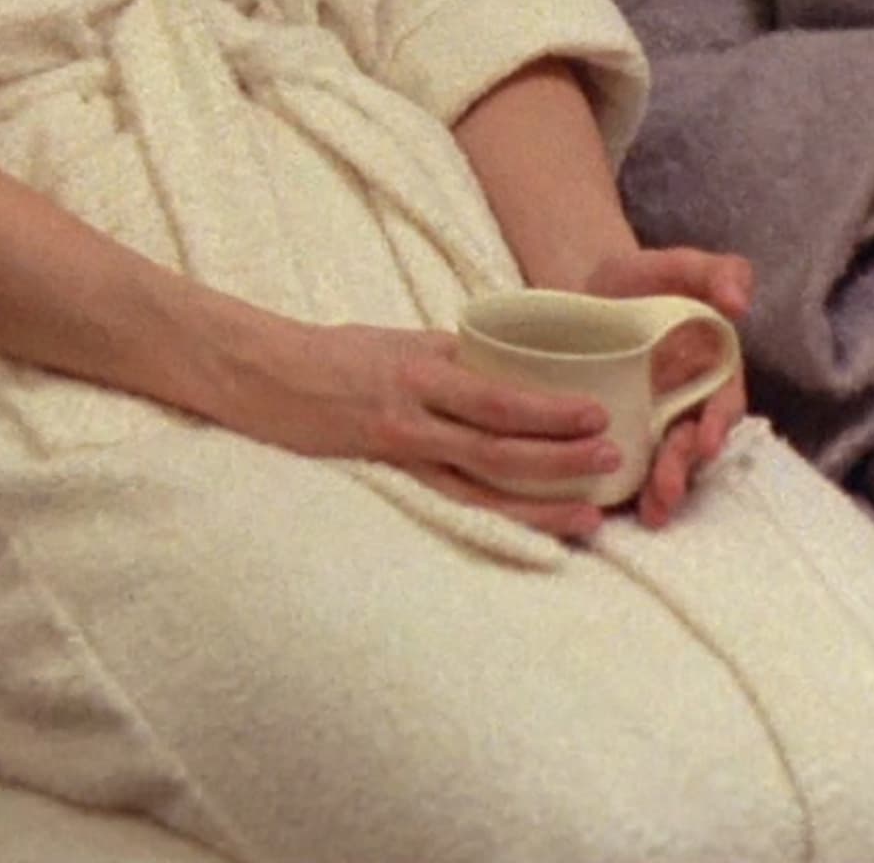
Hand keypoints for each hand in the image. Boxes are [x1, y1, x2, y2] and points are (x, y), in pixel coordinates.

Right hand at [215, 319, 627, 541]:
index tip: (598, 413)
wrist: (261, 375)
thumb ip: (459, 359)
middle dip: (559, 459)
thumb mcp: (403, 340)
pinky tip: (529, 533)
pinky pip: (445, 506)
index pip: (497, 394)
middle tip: (611, 462)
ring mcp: (395, 455)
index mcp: (423, 368)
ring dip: (537, 505)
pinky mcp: (381, 481)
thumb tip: (519, 371)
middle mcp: (413, 414)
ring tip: (587, 515)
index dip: (550, 410)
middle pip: (496, 447)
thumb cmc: (339, 353)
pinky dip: (491, 521)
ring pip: (476, 490)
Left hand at [564, 246, 755, 528]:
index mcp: (709, 373)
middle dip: (683, 473)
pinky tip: (604, 510)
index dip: (718, 426)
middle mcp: (684, 408)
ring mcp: (650, 427)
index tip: (706, 441)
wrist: (582, 290)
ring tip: (650, 514)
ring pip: (663, 468)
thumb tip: (739, 303)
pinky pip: (621, 471)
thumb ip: (718, 273)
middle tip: (667, 494)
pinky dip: (618, 493)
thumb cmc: (640, 279)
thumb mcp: (678, 266)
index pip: (722, 407)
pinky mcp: (613, 439)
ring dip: (660, 492)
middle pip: (691, 449)